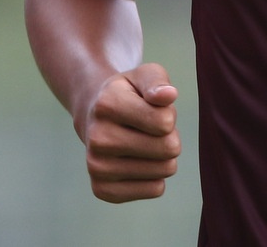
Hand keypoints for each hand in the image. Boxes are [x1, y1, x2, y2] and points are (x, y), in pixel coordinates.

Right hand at [79, 63, 180, 202]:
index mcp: (107, 105)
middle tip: (151, 129)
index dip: (169, 115)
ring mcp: (96, 167)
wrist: (96, 117)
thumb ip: (158, 82)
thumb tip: (168, 96)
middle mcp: (98, 138)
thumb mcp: (146, 75)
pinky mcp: (103, 190)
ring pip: (164, 170)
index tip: (153, 110)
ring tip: (144, 142)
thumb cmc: (131, 94)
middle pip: (168, 148)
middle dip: (170, 136)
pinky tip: (140, 162)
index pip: (166, 122)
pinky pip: (155, 189)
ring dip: (163, 156)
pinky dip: (156, 176)